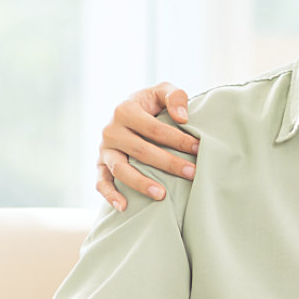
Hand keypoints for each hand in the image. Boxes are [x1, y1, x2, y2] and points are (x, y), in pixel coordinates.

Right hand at [95, 82, 200, 210]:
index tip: (198, 149)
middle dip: (168, 163)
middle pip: (141, 150)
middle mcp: (110, 130)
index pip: (154, 128)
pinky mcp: (100, 165)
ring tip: (162, 195)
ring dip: (141, 183)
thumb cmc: (150, 105)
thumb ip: (174, 96)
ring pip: (120, 169)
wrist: (127, 113)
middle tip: (192, 173)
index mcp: (125, 109)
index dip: (177, 139)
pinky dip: (110, 195)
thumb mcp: (161, 91)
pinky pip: (101, 182)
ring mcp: (104, 150)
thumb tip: (182, 118)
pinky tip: (124, 207)